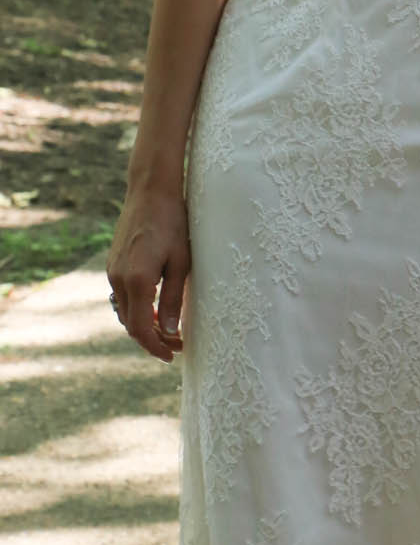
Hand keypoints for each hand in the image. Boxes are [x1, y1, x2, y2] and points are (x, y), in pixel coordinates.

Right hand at [107, 183, 190, 362]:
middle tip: (176, 345)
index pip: (142, 328)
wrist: (151, 190)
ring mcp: (112, 271)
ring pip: (124, 311)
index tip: (172, 355)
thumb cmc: (174, 222)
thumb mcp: (181, 261)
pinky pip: (122, 296)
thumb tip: (171, 332)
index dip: (155, 346)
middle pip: (131, 324)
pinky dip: (137, 308)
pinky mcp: (113, 263)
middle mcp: (118, 279)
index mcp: (137, 281)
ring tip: (168, 329)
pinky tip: (155, 306)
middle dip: (152, 339)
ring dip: (144, 324)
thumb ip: (173, 298)